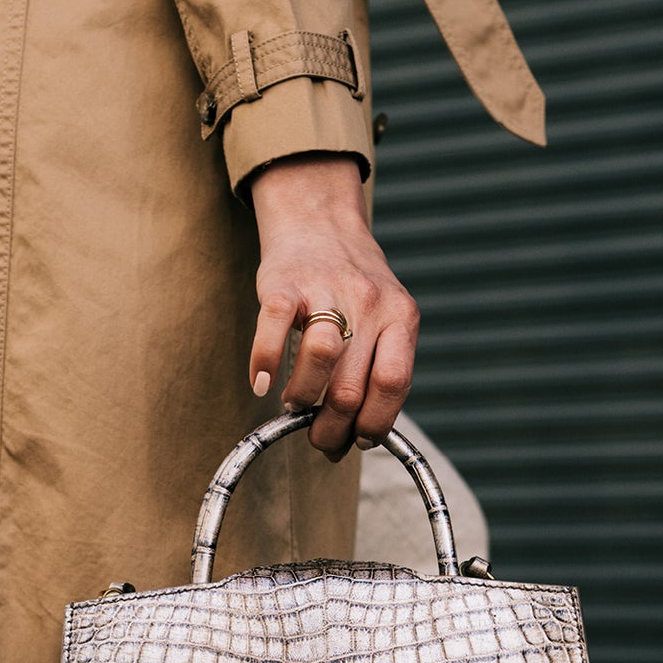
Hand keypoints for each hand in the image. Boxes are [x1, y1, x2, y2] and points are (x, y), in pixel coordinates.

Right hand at [246, 152, 418, 460]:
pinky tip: (261, 383)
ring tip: (295, 403)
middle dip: (331, 427)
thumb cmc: (351, 288)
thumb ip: (376, 370)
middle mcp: (369, 302)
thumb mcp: (383, 320)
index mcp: (401, 316)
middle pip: (352, 385)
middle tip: (318, 436)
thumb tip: (354, 439)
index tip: (358, 440)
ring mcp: (326, 290)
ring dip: (304, 397)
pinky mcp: (283, 283)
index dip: (374, 422)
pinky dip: (263, 364)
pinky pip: (272, 329)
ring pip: (321, 358)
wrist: (320, 222)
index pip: (393, 384)